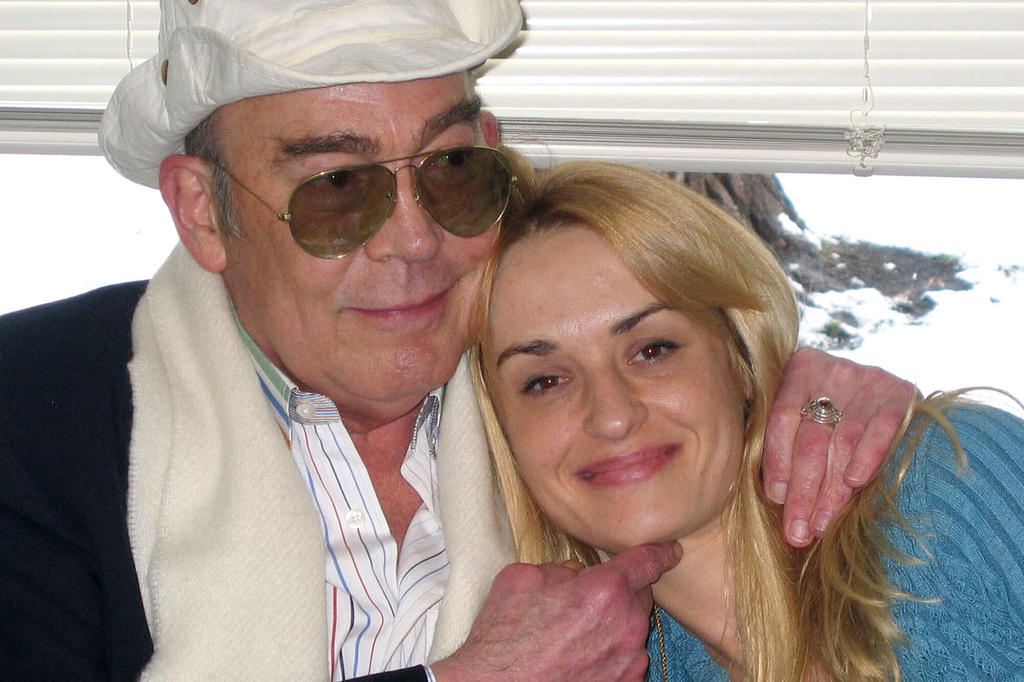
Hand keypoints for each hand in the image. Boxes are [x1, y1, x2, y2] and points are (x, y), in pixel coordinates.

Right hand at [431, 542, 681, 681]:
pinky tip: (578, 658)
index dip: (660, 551)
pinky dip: (610, 654)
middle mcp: (625, 626)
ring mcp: (628, 661)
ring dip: (613, 625)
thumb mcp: (523, 578)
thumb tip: (577, 575)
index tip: (670, 550)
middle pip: (639, 596)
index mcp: (604, 590)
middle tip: (584, 601)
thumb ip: (562, 569)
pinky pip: (626, 659)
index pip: (646, 561)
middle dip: (619, 592)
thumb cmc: (503, 638)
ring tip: (573, 636)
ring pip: (632, 629)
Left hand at [762, 348, 916, 546]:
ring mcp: (868, 380)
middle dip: (802, 491)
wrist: (894, 388)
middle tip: (797, 530)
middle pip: (811, 438)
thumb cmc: (836, 410)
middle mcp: (832, 371)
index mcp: (800, 370)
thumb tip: (777, 497)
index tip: (776, 499)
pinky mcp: (901, 394)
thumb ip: (789, 441)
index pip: (781, 419)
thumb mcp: (808, 412)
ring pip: (843, 443)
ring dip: (832, 490)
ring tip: (821, 524)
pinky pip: (880, 430)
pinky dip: (866, 458)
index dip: (777, 462)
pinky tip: (854, 483)